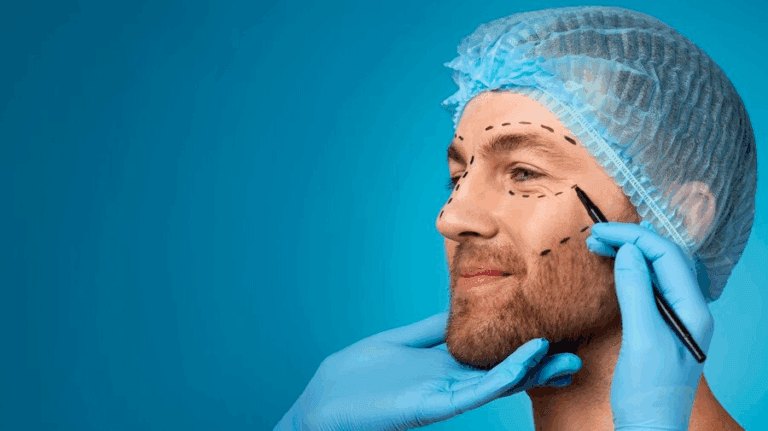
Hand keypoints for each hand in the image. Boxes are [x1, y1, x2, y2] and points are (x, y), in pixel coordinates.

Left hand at [274, 311, 582, 430]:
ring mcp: (444, 394)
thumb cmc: (355, 376)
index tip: (554, 336)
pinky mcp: (432, 404)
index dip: (522, 350)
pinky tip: (525, 362)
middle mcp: (450, 382)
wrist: (322, 404)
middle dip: (539, 368)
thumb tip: (459, 308)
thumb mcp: (400, 342)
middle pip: (503, 373)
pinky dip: (503, 376)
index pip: (491, 357)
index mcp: (444, 366)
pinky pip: (474, 391)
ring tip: (562, 357)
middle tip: (577, 358)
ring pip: (496, 384)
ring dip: (529, 372)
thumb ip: (431, 329)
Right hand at [586, 221, 714, 430]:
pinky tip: (614, 267)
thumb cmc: (649, 392)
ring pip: (656, 270)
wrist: (649, 428)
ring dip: (629, 253)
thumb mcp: (642, 339)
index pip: (667, 256)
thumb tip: (629, 252)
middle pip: (664, 259)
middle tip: (595, 236)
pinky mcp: (659, 326)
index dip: (634, 238)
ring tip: (599, 245)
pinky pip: (648, 287)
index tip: (600, 233)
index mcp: (693, 311)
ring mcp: (675, 318)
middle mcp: (689, 310)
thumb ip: (637, 293)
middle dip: (631, 241)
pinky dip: (629, 271)